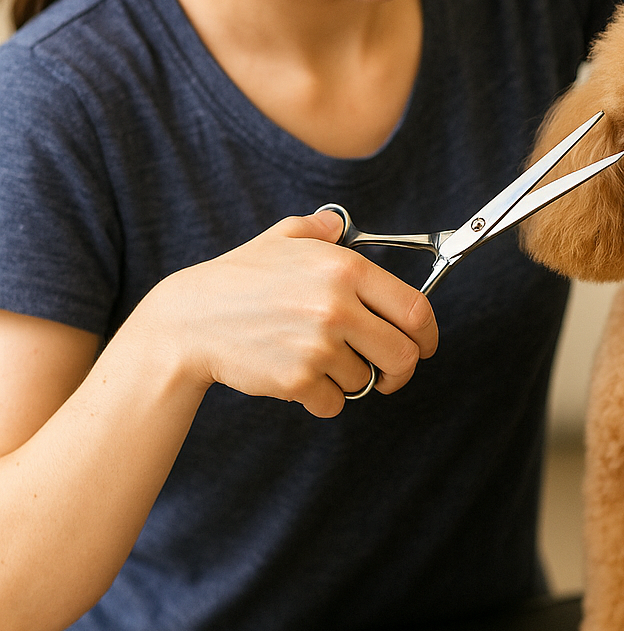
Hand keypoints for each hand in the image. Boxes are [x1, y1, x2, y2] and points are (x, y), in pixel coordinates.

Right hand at [156, 210, 437, 415]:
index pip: (415, 310)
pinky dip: (321, 399)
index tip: (424, 346)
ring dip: (348, 379)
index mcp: (345, 269)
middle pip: (403, 355)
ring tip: (315, 359)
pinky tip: (296, 376)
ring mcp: (318, 345)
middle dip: (399, 370)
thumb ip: (319, 230)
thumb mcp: (281, 238)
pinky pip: (334, 403)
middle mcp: (337, 306)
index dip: (428, 336)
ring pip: (364, 381)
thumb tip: (339, 227)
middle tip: (385, 373)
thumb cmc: (237, 279)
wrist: (189, 321)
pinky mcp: (297, 380)